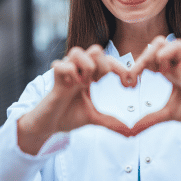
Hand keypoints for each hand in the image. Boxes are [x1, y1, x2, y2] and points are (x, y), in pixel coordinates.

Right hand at [17, 45, 133, 154]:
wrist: (49, 125)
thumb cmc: (68, 117)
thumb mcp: (94, 118)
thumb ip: (112, 122)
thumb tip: (131, 131)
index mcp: (90, 76)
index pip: (109, 61)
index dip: (122, 69)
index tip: (130, 85)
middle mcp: (79, 70)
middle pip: (96, 49)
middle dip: (103, 65)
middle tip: (100, 83)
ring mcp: (66, 72)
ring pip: (77, 51)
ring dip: (86, 67)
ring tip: (85, 83)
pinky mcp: (54, 79)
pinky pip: (61, 65)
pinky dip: (69, 73)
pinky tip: (71, 86)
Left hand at [125, 37, 180, 137]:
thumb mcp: (168, 114)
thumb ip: (150, 119)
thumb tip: (131, 131)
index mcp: (169, 71)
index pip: (151, 54)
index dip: (138, 62)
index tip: (131, 79)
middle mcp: (179, 67)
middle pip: (161, 42)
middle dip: (147, 54)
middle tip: (142, 73)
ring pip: (178, 44)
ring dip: (165, 54)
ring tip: (162, 71)